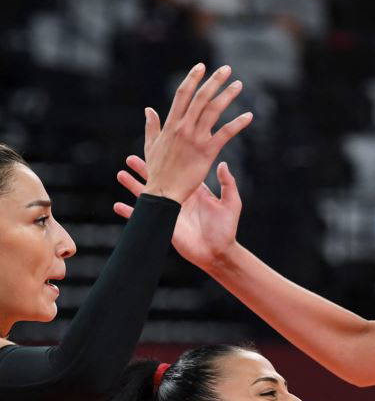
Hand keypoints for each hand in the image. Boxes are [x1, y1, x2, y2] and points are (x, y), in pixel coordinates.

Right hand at [115, 156, 241, 270]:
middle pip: (159, 180)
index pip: (177, 172)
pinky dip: (131, 213)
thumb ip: (227, 184)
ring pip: (148, 196)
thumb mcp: (231, 203)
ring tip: (120, 174)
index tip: (157, 149)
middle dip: (144, 170)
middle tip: (130, 158)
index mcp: (194, 191)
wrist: (219, 252)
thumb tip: (222, 163)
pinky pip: (144, 218)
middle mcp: (179, 199)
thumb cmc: (226, 229)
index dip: (167, 162)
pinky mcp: (164, 225)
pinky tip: (118, 206)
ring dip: (133, 186)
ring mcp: (170, 212)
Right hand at [141, 63, 252, 203]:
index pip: (183, 95)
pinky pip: (226, 134)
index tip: (201, 66)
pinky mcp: (207, 152)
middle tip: (226, 69)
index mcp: (171, 124)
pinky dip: (238, 123)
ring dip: (227, 96)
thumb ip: (152, 126)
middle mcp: (184, 127)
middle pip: (201, 98)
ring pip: (214, 111)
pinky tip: (249, 116)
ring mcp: (196, 138)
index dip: (193, 79)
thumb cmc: (157, 171)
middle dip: (214, 81)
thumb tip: (149, 110)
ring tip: (238, 85)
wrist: (163, 192)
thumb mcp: (150, 145)